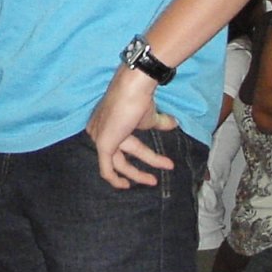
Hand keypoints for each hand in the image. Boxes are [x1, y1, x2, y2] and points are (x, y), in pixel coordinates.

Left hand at [86, 65, 176, 189]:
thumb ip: (158, 123)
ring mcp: (98, 137)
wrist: (134, 86)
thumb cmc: (140, 97)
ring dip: (138, 174)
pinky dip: (115, 179)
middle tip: (154, 180)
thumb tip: (173, 124)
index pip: (118, 146)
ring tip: (155, 181)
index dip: (133, 158)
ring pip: (118, 163)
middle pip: (120, 156)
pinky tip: (126, 185)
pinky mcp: (103, 144)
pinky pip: (106, 169)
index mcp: (106, 124)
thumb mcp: (149, 116)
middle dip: (138, 169)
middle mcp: (98, 131)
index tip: (148, 165)